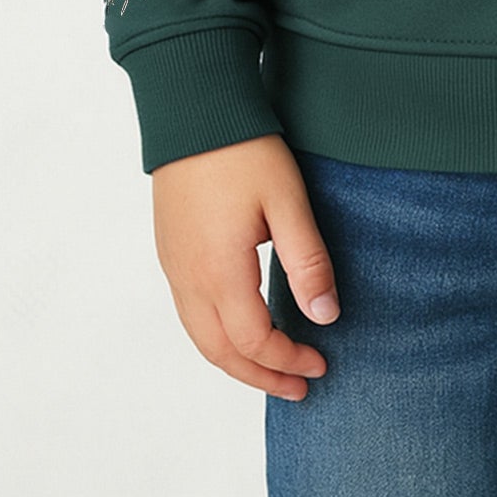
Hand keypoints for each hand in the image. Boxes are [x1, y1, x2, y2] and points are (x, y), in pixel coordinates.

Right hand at [151, 133, 340, 398]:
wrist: (193, 109)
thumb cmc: (243, 151)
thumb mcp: (287, 202)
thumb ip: (307, 262)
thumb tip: (327, 317)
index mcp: (220, 273)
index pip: (255, 342)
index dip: (288, 360)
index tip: (321, 363)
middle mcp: (189, 279)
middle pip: (221, 354)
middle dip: (261, 377)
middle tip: (298, 388)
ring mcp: (173, 266)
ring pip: (200, 338)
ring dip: (235, 362)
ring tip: (270, 369)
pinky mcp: (169, 251)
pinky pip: (188, 314)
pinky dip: (216, 337)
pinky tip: (238, 329)